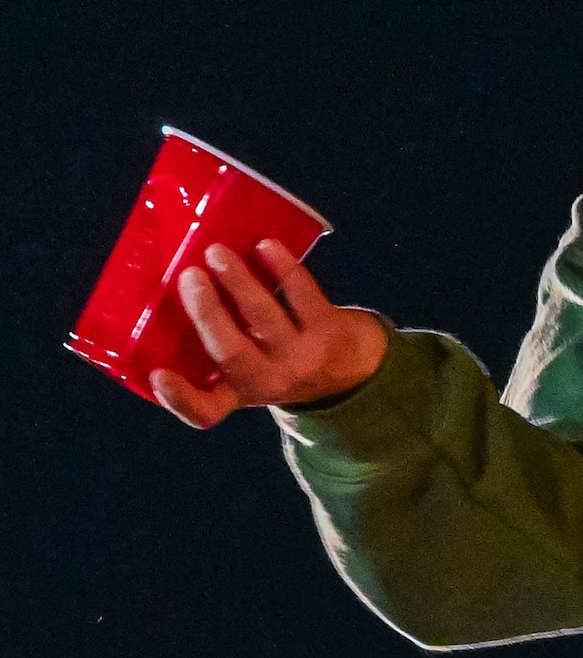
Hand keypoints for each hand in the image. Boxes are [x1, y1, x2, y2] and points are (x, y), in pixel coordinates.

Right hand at [148, 239, 389, 429]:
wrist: (349, 367)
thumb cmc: (275, 358)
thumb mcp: (245, 369)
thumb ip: (211, 343)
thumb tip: (170, 284)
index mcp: (237, 393)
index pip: (205, 411)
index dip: (179, 398)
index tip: (157, 373)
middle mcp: (269, 380)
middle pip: (233, 353)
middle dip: (208, 314)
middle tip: (189, 276)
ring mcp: (301, 356)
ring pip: (265, 317)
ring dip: (239, 282)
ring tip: (217, 252)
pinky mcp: (329, 329)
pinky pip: (303, 293)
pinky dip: (283, 267)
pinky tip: (265, 245)